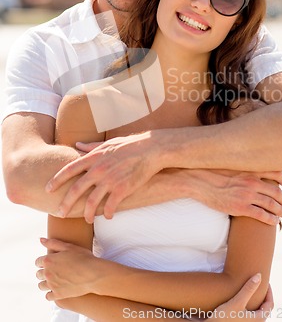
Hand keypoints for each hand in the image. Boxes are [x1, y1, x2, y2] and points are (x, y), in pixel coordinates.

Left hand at [35, 238, 99, 299]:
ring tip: (54, 280)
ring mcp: (52, 285)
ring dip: (45, 282)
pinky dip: (51, 293)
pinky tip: (57, 289)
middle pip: (38, 274)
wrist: (93, 274)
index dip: (43, 261)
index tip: (49, 262)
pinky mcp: (58, 295)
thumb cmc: (83, 258)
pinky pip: (48, 296)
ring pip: (41, 286)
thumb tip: (41, 240)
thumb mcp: (69, 247)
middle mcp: (47, 273)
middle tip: (53, 270)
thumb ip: (53, 243)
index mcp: (48, 260)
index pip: (38, 262)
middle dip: (43, 271)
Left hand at [46, 133, 160, 222]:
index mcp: (94, 157)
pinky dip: (106, 213)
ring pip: (91, 202)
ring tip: (86, 219)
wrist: (151, 149)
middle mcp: (99, 169)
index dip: (56, 180)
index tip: (47, 189)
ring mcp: (110, 180)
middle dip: (65, 203)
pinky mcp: (122, 189)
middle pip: (76, 189)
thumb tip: (77, 145)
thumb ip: (91, 147)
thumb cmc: (130, 144)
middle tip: (59, 213)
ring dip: (86, 213)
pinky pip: (109, 206)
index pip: (69, 170)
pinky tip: (107, 216)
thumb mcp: (108, 143)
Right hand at [185, 169, 281, 225]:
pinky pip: (263, 215)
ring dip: (281, 211)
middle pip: (277, 191)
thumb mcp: (230, 163)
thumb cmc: (211, 171)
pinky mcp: (241, 208)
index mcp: (250, 169)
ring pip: (273, 205)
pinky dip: (271, 219)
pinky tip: (273, 221)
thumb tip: (246, 165)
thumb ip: (242, 165)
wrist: (197, 180)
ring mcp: (247, 195)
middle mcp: (252, 181)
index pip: (276, 172)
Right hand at [206, 274, 272, 319]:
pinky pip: (250, 314)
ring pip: (257, 312)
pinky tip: (242, 299)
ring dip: (256, 300)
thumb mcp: (237, 301)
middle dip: (263, 296)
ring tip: (251, 290)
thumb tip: (259, 276)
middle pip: (264, 309)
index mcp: (258, 320)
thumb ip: (248, 289)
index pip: (270, 305)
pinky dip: (250, 305)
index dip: (269, 292)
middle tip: (259, 284)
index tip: (266, 282)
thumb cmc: (225, 318)